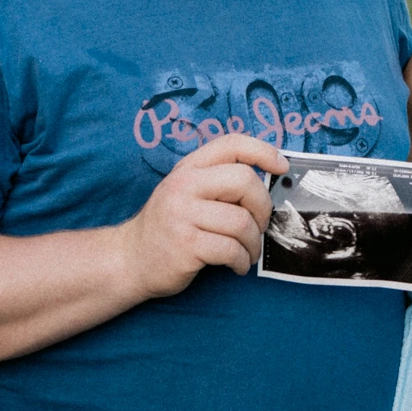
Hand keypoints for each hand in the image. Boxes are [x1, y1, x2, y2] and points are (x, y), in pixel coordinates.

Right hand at [117, 135, 287, 299]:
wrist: (130, 259)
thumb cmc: (169, 227)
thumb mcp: (186, 192)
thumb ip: (217, 182)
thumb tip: (266, 183)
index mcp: (189, 169)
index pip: (231, 144)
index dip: (263, 151)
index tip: (281, 167)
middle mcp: (184, 186)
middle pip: (245, 182)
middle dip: (263, 208)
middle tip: (260, 225)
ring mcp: (182, 215)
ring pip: (242, 222)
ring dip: (253, 243)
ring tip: (247, 252)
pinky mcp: (185, 245)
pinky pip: (231, 250)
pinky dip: (242, 262)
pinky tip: (237, 266)